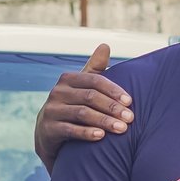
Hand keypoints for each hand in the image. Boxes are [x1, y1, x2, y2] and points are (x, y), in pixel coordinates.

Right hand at [35, 44, 130, 167]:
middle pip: (90, 97)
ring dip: (104, 121)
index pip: (95, 80)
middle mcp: (58, 92)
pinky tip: (101, 136)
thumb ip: (95, 69)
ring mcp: (51, 110)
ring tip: (122, 129)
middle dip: (112, 107)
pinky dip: (86, 132)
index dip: (113, 90)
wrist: (50, 133)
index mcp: (69, 80)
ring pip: (82, 113)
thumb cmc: (74, 106)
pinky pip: (69, 129)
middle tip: (130, 118)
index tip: (130, 101)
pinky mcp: (49, 128)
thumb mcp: (83, 87)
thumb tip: (105, 45)